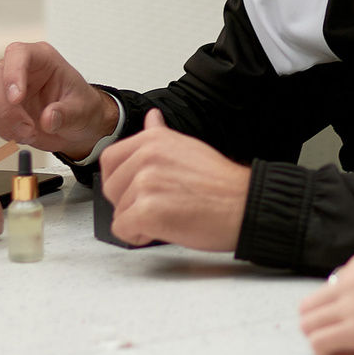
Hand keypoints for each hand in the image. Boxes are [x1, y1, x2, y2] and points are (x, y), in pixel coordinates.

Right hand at [0, 41, 119, 160]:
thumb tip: (48, 119)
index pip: (18, 53)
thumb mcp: (83, 110)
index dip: (13, 74)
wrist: (74, 126)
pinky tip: (10, 134)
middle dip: (8, 112)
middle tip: (28, 132)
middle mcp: (15, 68)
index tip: (17, 99)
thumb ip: (67, 113)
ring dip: (2, 126)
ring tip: (28, 135)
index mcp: (40, 57)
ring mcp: (0, 87)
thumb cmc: (79, 107)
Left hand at [99, 110, 248, 252]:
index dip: (119, 181)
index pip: (110, 160)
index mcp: (153, 141)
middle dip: (128, 203)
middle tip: (159, 206)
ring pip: (118, 211)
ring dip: (138, 221)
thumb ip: (160, 136)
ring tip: (169, 215)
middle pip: (110, 188)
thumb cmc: (221, 184)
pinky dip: (139, 236)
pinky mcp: (147, 211)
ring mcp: (145, 183)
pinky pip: (123, 230)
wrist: (243, 205)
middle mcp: (146, 158)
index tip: (134, 189)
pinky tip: (163, 228)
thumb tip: (152, 118)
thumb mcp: (188, 147)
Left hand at [299, 252, 353, 354]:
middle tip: (346, 342)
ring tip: (352, 353)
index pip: (330, 291)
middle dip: (322, 328)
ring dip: (323, 343)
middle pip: (309, 308)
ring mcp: (348, 304)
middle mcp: (348, 281)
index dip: (339, 314)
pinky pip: (319, 345)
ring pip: (307, 326)